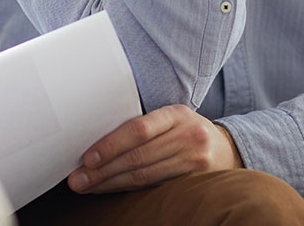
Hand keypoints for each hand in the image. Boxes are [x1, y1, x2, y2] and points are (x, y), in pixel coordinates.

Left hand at [67, 105, 242, 193]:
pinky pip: (154, 186)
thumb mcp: (172, 119)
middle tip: (77, 179)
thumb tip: (96, 141)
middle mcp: (188, 135)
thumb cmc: (186, 132)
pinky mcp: (196, 180)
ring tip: (87, 186)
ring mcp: (195, 159)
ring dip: (110, 183)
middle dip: (103, 170)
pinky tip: (110, 189)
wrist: (226, 149)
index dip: (111, 145)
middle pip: (138, 156)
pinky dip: (128, 189)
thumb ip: (144, 127)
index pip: (139, 129)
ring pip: (144, 175)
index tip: (87, 158)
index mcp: (177, 114)